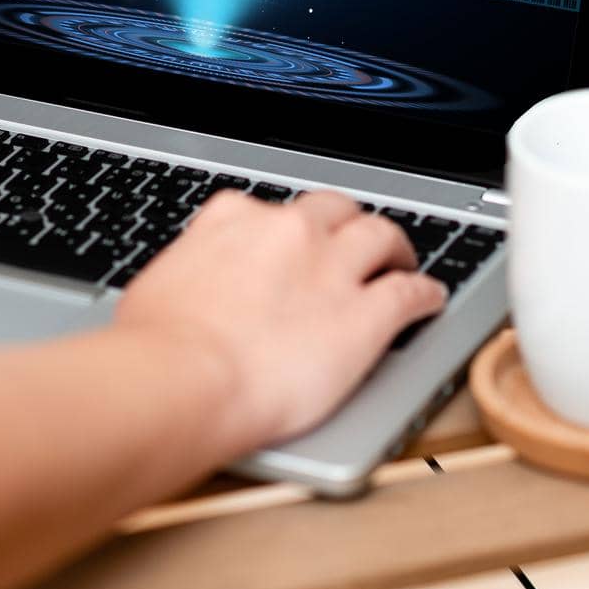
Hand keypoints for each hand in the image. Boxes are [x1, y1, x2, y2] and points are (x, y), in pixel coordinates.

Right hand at [115, 189, 446, 453]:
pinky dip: (425, 293)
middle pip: (335, 209)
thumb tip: (192, 288)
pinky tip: (431, 299)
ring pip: (381, 236)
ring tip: (403, 260)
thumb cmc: (157, 345)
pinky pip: (410, 293)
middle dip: (348, 223)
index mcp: (235, 218)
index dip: (288, 229)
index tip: (293, 243)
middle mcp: (289, 230)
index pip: (271, 209)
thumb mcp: (163, 285)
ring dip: (395, 247)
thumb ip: (193, 273)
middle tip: (356, 241)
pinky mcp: (366, 315)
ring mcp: (332, 268)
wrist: (182, 379)